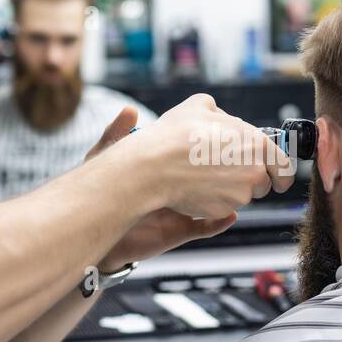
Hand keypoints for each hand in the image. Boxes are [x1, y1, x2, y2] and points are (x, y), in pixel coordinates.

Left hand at [86, 106, 235, 267]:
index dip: (205, 145)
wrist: (96, 223)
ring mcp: (179, 209)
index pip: (190, 153)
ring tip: (245, 185)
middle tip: (241, 159)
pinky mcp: (177, 231)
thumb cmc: (100, 191)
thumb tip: (129, 111)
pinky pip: (203, 228)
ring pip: (211, 201)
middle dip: (225, 168)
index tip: (219, 134)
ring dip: (228, 194)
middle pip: (206, 176)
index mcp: (163, 167)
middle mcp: (175, 186)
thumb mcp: (104, 156)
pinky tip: (230, 215)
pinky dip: (217, 223)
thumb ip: (114, 134)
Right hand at [124, 94, 294, 218]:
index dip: (281, 174)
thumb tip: (221, 118)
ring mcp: (239, 194)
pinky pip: (224, 207)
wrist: (154, 166)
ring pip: (242, 196)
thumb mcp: (199, 106)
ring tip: (204, 175)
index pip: (284, 166)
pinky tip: (197, 187)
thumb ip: (219, 112)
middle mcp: (254, 171)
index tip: (278, 180)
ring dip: (230, 189)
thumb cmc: (175, 135)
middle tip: (228, 172)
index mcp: (256, 144)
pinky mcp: (223, 210)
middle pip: (263, 183)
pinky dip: (214, 200)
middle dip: (251, 180)